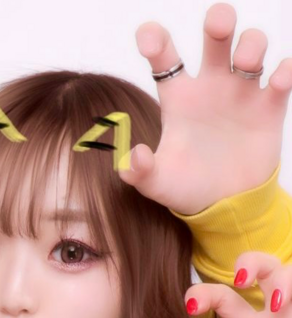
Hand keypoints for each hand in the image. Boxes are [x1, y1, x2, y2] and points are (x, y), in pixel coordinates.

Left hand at [120, 2, 291, 214]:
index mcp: (179, 99)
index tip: (147, 37)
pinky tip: (278, 78)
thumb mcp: (157, 184)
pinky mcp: (269, 109)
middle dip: (219, 20)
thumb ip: (139, 172)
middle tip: (217, 25)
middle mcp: (210, 88)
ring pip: (252, 47)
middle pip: (217, 37)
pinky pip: (283, 78)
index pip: (166, 58)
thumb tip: (132, 156)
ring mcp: (241, 95)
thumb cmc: (186, 188)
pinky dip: (285, 71)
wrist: (223, 206)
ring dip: (252, 45)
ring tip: (245, 65)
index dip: (155, 40)